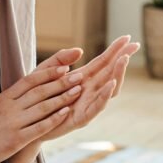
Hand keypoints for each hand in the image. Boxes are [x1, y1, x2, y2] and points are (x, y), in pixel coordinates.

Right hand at [0, 51, 84, 162]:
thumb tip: (20, 95)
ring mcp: (13, 123)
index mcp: (2, 99)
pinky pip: (39, 127)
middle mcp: (9, 108)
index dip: (48, 73)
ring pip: (43, 107)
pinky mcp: (15, 139)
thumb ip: (5, 102)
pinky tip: (66, 113)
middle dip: (61, 82)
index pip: (29, 81)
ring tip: (78, 90)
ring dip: (63, 98)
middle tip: (80, 75)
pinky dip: (54, 119)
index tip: (64, 67)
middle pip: (40, 91)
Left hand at [8, 36, 138, 162]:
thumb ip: (59, 60)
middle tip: (134, 45)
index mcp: (82, 79)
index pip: (103, 62)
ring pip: (108, 89)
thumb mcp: (44, 74)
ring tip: (123, 60)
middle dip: (122, 59)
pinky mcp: (81, 118)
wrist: (27, 124)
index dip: (115, 50)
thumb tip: (80, 50)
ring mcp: (87, 105)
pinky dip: (105, 96)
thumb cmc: (36, 98)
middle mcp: (88, 91)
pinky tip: (111, 84)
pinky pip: (96, 107)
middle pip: (110, 73)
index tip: (127, 37)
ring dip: (117, 74)